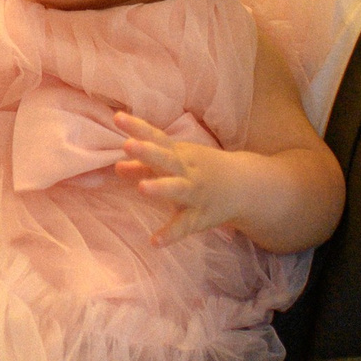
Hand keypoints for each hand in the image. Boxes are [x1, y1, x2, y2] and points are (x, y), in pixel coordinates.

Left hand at [113, 112, 239, 246]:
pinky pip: (184, 225)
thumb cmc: (199, 170)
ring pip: (177, 188)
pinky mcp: (200, 216)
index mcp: (178, 153)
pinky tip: (154, 242)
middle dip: (147, 151)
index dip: (137, 128)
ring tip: (141, 188)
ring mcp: (194, 192)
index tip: (117, 118)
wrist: (244, 185)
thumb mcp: (175, 163)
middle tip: (128, 145)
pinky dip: (171, 233)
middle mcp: (186, 169)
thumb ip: (145, 165)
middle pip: (166, 158)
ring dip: (160, 187)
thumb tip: (116, 166)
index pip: (156, 136)